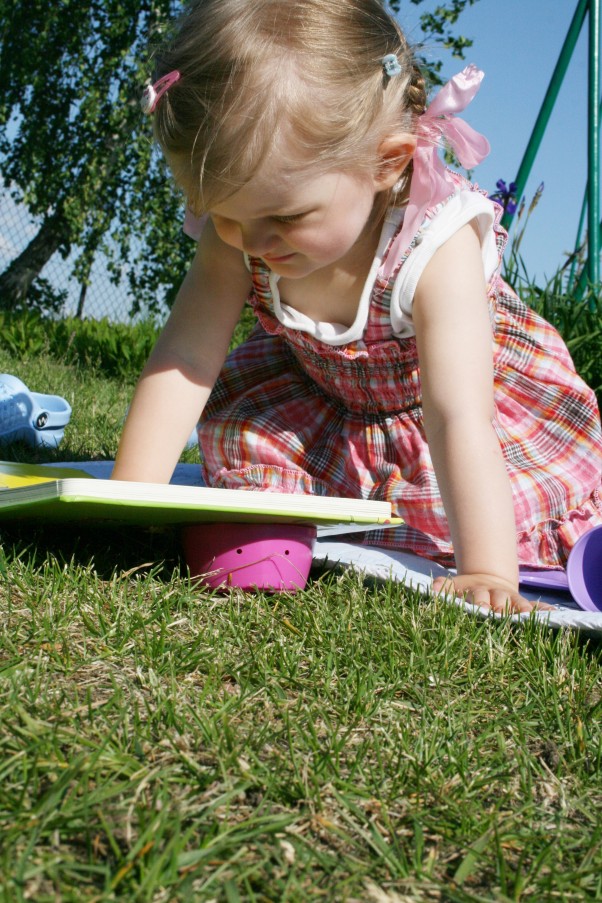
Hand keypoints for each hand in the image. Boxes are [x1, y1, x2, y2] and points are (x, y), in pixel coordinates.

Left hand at [431, 573, 554, 613]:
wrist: (485, 580)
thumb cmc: (465, 591)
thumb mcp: (453, 587)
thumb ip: (443, 588)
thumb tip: (434, 588)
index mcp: (478, 592)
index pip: (478, 597)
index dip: (479, 603)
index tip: (480, 610)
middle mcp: (495, 595)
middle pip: (498, 600)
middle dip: (499, 607)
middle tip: (500, 616)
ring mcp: (510, 599)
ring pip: (517, 603)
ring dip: (522, 609)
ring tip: (528, 615)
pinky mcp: (522, 604)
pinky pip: (535, 606)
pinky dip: (544, 609)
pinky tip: (554, 613)